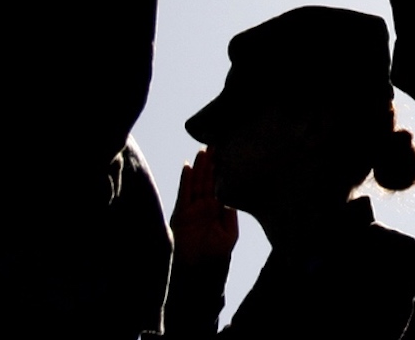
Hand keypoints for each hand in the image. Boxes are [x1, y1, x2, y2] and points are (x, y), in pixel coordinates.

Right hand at [171, 149, 238, 263]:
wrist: (199, 270)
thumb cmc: (216, 254)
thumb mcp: (229, 232)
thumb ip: (230, 214)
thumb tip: (233, 194)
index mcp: (217, 208)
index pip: (219, 184)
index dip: (222, 170)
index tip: (227, 153)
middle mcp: (204, 206)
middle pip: (208, 180)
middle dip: (211, 163)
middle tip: (216, 144)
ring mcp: (192, 209)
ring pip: (197, 183)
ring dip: (200, 167)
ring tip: (203, 151)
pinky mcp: (181, 214)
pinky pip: (184, 195)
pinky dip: (186, 181)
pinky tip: (188, 168)